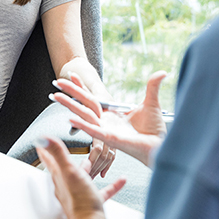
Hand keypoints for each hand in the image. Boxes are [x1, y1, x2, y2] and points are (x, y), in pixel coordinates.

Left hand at [36, 137, 125, 218]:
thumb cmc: (79, 200)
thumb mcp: (69, 171)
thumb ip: (58, 153)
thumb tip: (43, 138)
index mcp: (60, 177)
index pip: (49, 161)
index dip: (45, 150)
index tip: (40, 143)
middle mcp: (67, 186)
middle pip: (65, 169)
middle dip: (65, 158)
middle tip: (65, 150)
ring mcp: (80, 195)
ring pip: (83, 179)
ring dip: (88, 170)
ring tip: (93, 162)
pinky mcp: (92, 202)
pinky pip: (103, 191)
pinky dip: (111, 185)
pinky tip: (120, 180)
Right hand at [52, 71, 167, 166]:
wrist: (160, 145)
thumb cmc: (154, 130)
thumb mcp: (151, 102)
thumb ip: (153, 86)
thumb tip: (162, 72)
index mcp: (111, 113)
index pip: (93, 96)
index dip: (82, 85)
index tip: (72, 74)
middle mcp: (105, 121)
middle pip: (84, 103)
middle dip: (70, 92)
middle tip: (56, 82)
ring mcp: (106, 129)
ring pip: (84, 114)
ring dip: (69, 105)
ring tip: (56, 96)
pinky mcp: (110, 138)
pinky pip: (93, 130)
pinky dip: (82, 124)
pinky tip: (70, 117)